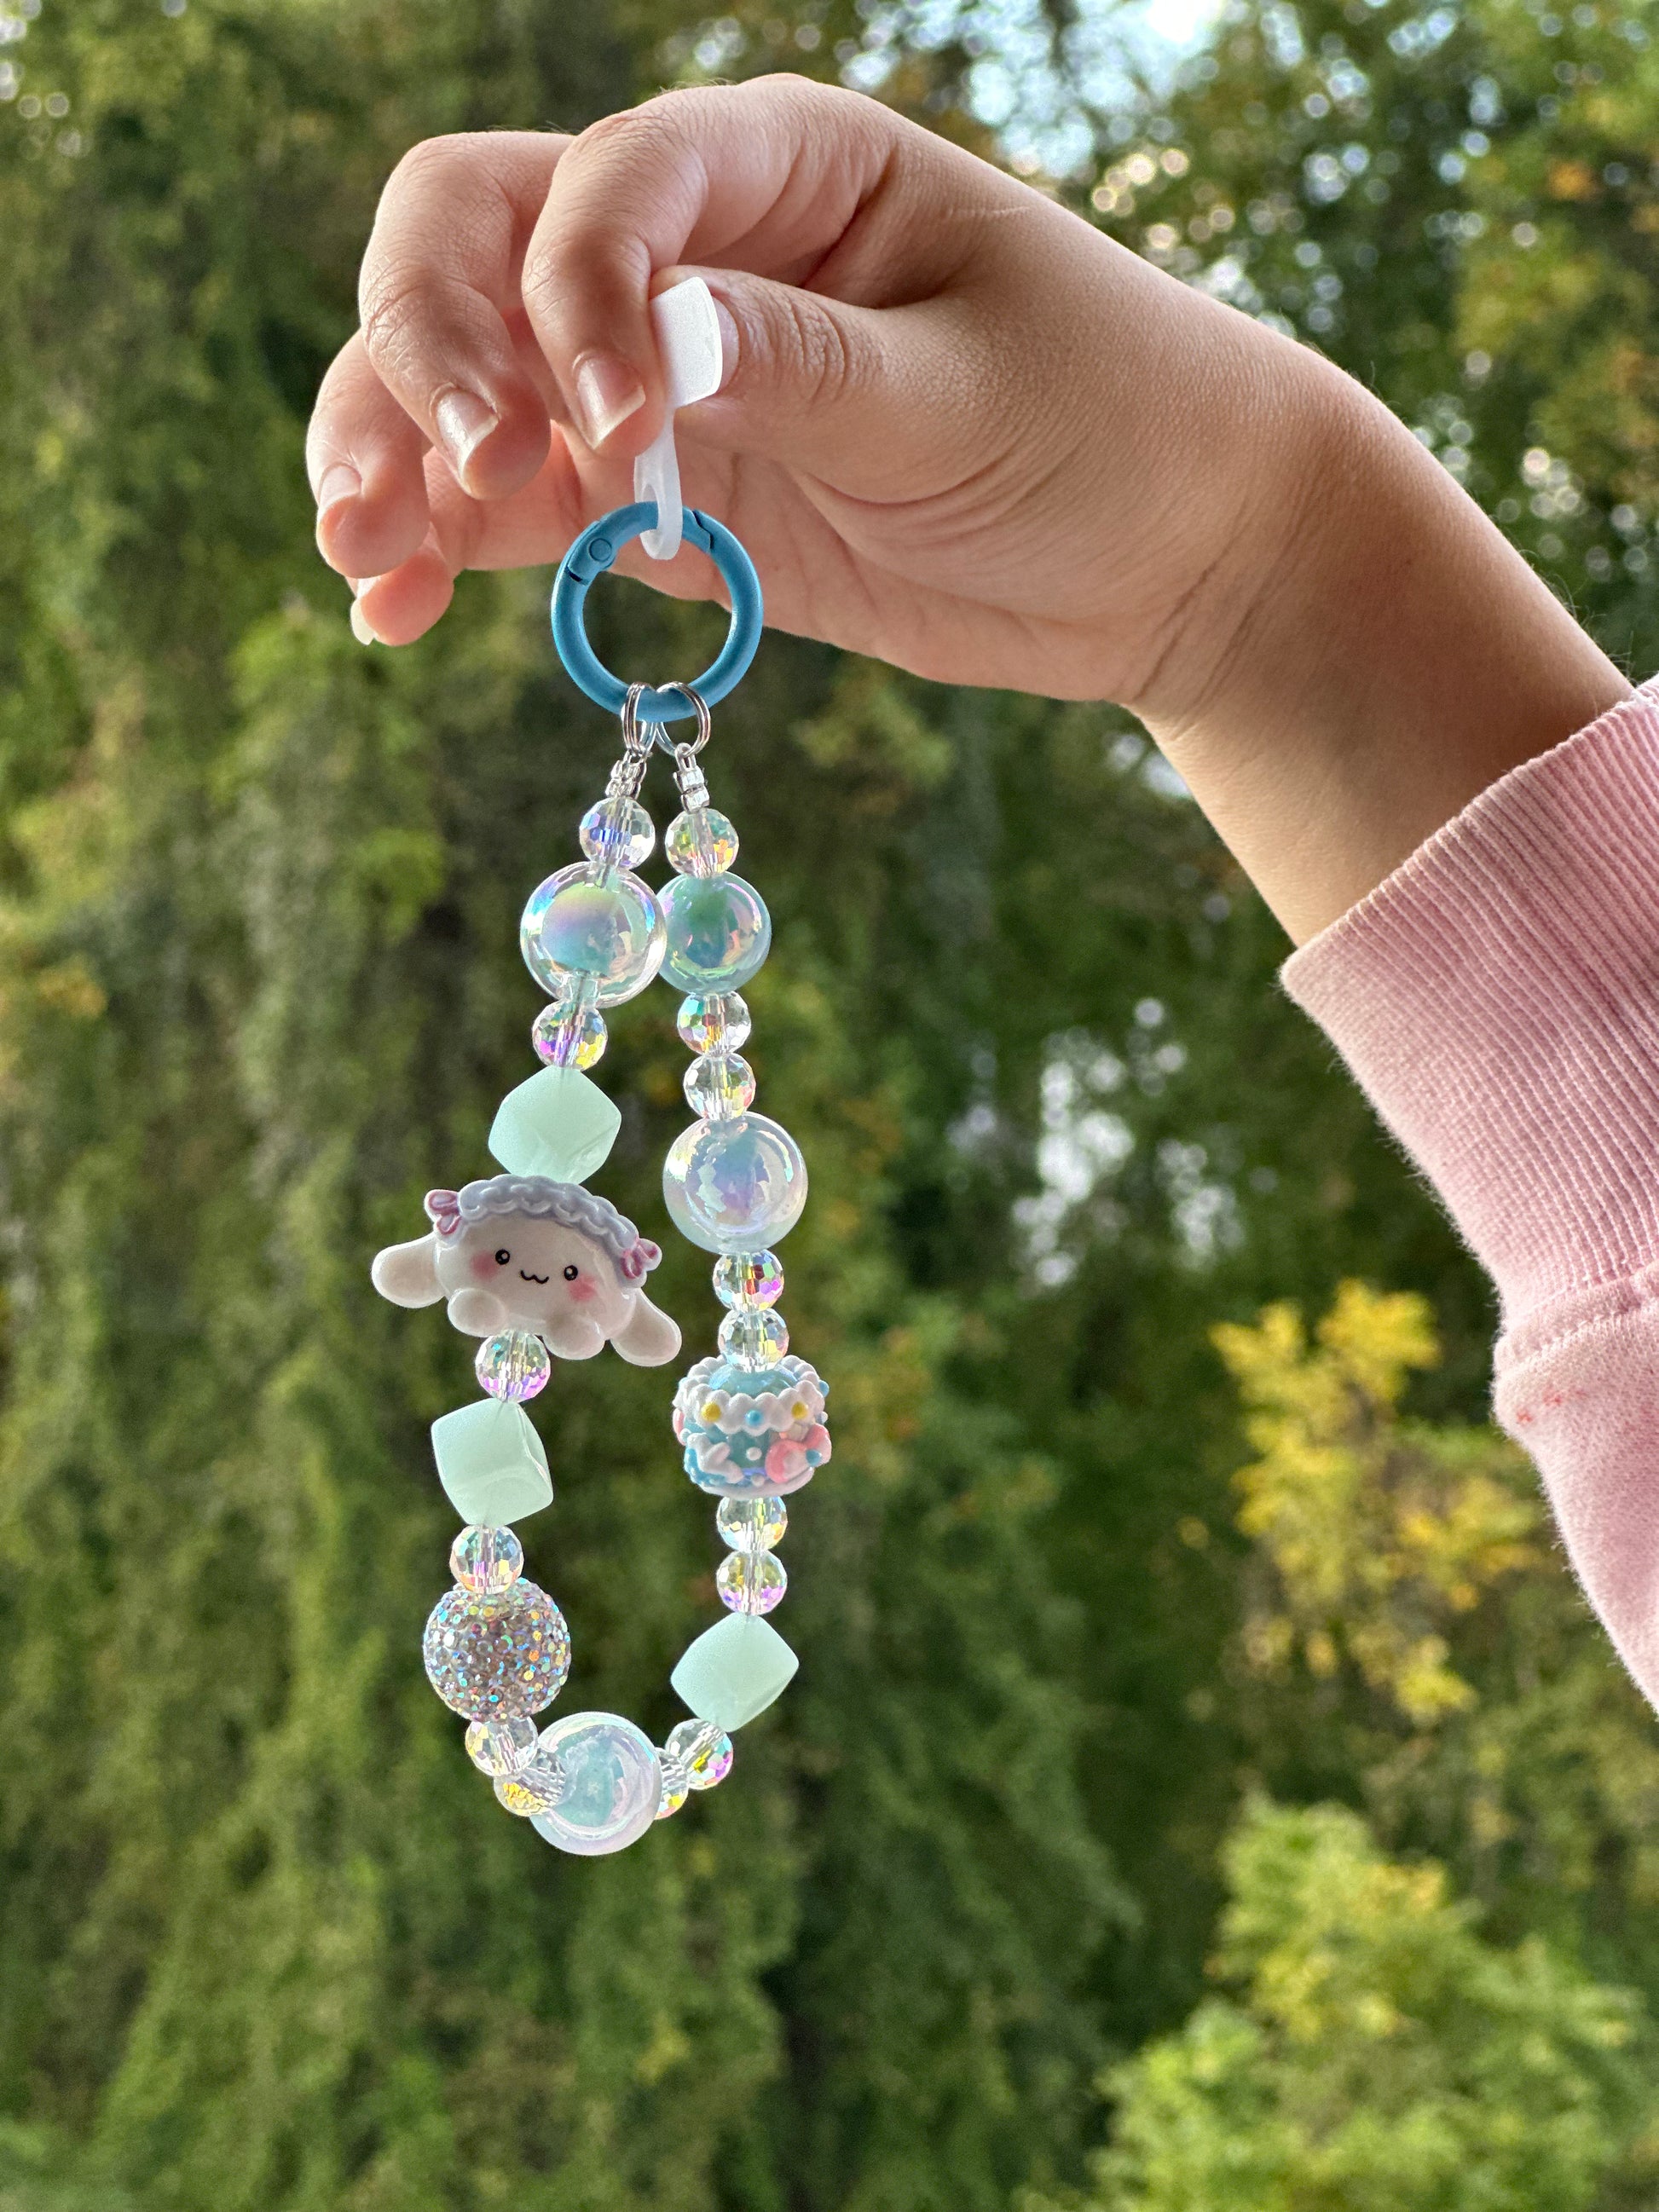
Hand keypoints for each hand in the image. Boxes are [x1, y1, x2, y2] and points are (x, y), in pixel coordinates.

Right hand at [307, 75, 1626, 938]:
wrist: (1169, 554)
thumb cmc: (1109, 427)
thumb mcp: (972, 394)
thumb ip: (809, 366)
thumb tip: (655, 345)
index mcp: (785, 166)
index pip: (606, 182)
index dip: (575, 293)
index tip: (624, 428)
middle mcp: (694, 253)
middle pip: (473, 241)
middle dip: (430, 349)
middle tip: (473, 471)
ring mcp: (661, 380)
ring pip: (464, 379)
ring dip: (390, 447)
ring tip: (364, 550)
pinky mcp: (664, 499)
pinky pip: (515, 508)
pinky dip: (442, 545)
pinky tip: (390, 607)